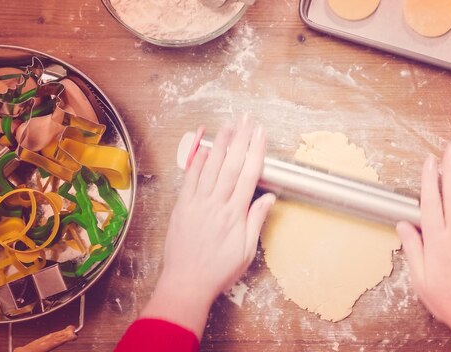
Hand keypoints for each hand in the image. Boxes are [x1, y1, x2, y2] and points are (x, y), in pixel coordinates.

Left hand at [141, 117, 274, 337]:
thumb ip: (256, 220)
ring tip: (229, 124)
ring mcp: (197, 202)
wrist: (187, 282)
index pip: (249, 175)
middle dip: (240, 139)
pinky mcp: (182, 206)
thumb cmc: (219, 270)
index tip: (261, 134)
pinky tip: (204, 146)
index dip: (256, 151)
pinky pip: (190, 178)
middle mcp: (216, 203)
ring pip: (211, 166)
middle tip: (247, 119)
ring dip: (220, 143)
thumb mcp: (246, 251)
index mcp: (234, 213)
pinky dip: (197, 161)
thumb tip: (268, 197)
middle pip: (231, 164)